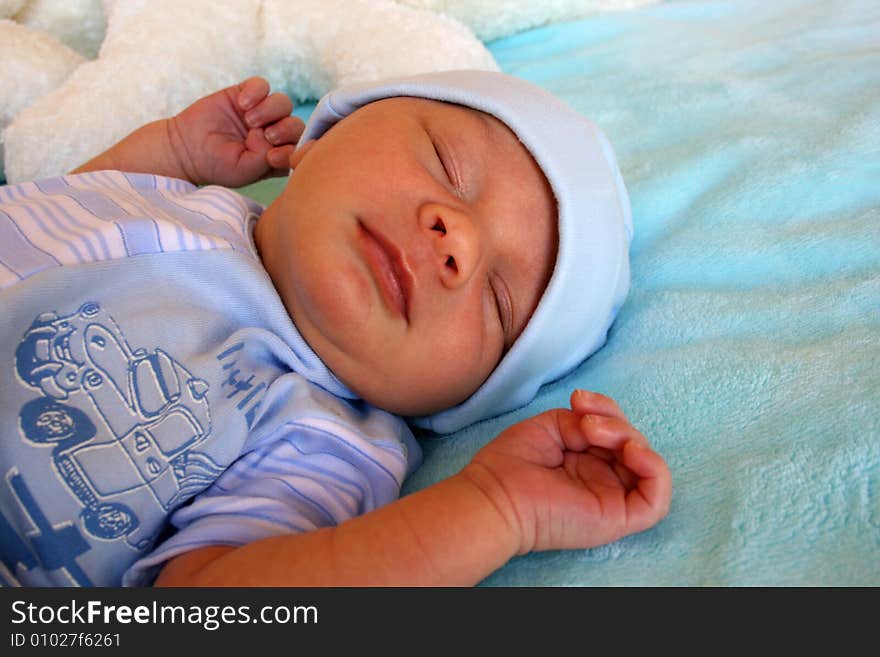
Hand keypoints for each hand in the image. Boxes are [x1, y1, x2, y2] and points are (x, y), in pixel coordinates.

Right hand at [167, 77, 303, 186]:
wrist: (186, 149)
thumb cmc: (217, 165)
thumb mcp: (244, 170)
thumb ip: (266, 159)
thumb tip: (276, 141)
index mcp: (278, 155)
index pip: (300, 148)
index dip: (294, 150)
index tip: (272, 157)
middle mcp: (273, 134)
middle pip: (296, 124)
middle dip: (285, 129)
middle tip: (265, 135)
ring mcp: (261, 113)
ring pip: (283, 103)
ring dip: (270, 110)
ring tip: (249, 120)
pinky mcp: (245, 94)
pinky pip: (262, 85)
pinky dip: (256, 92)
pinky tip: (242, 104)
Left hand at [462, 390, 671, 554]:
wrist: (495, 495)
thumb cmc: (512, 464)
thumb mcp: (553, 426)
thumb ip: (585, 421)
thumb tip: (603, 424)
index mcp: (585, 460)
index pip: (614, 430)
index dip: (605, 409)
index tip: (578, 399)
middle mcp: (602, 479)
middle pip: (633, 442)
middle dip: (614, 420)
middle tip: (585, 421)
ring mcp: (612, 499)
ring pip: (646, 464)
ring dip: (629, 437)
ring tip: (595, 432)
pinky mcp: (618, 519)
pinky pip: (657, 499)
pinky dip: (654, 468)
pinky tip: (630, 451)